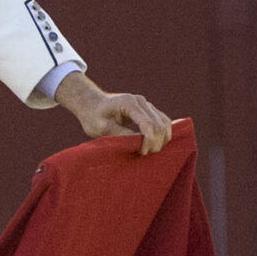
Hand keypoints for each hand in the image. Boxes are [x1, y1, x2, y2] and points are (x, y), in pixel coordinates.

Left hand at [55, 72, 172, 155]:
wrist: (91, 104)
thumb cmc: (93, 116)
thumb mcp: (102, 128)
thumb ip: (120, 135)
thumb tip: (138, 144)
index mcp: (129, 103)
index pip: (147, 123)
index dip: (148, 140)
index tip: (142, 153)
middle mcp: (141, 101)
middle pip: (159, 124)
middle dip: (155, 142)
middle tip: (144, 154)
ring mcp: (146, 104)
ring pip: (165, 123)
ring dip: (161, 139)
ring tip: (148, 150)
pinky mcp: (149, 110)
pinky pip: (163, 122)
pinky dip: (162, 134)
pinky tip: (154, 144)